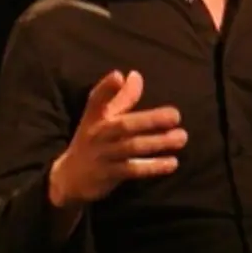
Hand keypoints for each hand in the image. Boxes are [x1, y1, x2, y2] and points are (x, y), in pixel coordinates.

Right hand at [49, 70, 186, 206]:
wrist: (70, 178)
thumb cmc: (94, 140)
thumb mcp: (102, 118)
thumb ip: (121, 97)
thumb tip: (135, 75)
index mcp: (95, 117)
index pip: (96, 99)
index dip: (106, 88)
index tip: (118, 76)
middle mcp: (97, 134)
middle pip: (124, 125)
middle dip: (151, 120)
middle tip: (176, 116)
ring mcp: (103, 155)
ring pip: (132, 147)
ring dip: (158, 142)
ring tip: (181, 137)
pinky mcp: (108, 175)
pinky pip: (133, 170)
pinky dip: (153, 167)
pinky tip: (172, 163)